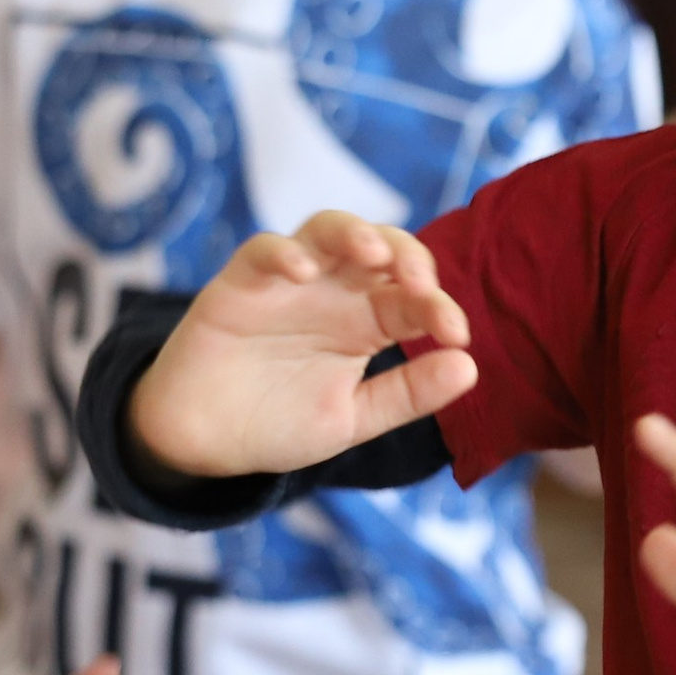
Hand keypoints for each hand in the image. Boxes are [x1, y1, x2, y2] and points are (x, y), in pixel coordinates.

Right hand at [130, 211, 476, 477]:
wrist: (205, 443)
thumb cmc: (279, 422)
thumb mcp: (352, 419)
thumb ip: (408, 394)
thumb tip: (470, 367)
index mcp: (368, 321)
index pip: (415, 299)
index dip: (441, 308)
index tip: (457, 336)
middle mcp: (335, 292)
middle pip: (380, 247)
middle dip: (407, 254)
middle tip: (421, 284)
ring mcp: (289, 282)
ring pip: (326, 230)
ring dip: (354, 232)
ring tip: (373, 252)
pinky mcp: (240, 283)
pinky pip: (262, 251)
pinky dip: (283, 253)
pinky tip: (301, 272)